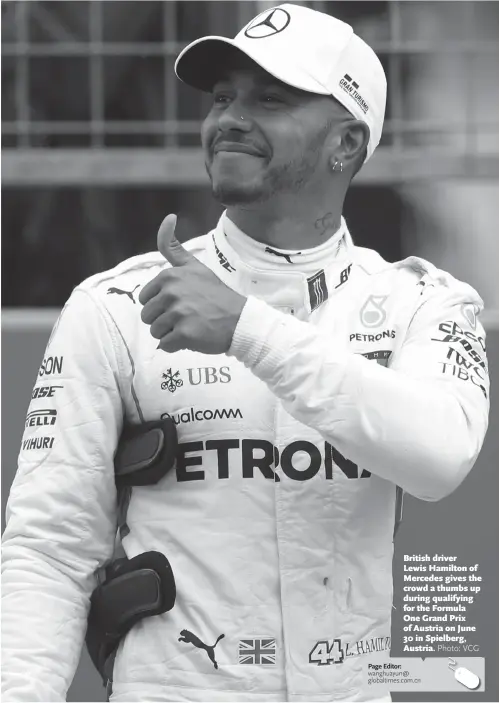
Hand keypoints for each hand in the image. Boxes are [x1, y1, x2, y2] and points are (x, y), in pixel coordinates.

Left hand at [139, 214, 246, 353]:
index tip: (181, 303)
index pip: (145, 298)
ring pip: (155, 332)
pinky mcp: (184, 334)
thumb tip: (168, 217)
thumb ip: (174, 248)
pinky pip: (165, 345)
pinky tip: (193, 337)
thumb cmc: (217, 295)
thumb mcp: (195, 267)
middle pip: (147, 316)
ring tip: (190, 326)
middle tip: (186, 317)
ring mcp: (178, 314)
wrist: (241, 320)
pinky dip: (176, 346)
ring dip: (170, 334)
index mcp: (169, 276)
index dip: (160, 305)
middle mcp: (171, 293)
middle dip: (163, 320)